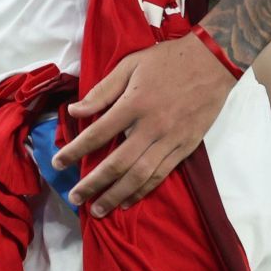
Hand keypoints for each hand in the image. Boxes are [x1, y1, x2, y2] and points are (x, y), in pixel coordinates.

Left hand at [54, 35, 237, 215]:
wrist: (213, 63)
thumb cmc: (166, 61)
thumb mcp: (129, 66)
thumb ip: (102, 91)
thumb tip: (74, 111)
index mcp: (134, 104)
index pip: (98, 133)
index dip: (75, 151)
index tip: (57, 163)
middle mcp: (152, 127)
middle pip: (118, 163)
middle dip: (93, 183)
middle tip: (74, 198)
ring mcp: (171, 140)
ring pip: (140, 175)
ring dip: (117, 194)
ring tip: (98, 209)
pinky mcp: (186, 147)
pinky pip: (162, 174)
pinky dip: (144, 190)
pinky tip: (128, 200)